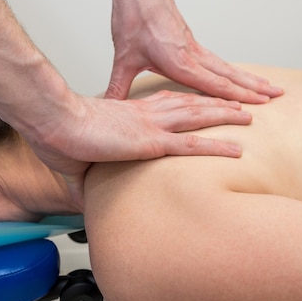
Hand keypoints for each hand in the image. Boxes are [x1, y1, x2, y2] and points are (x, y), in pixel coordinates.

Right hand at [30, 90, 251, 200]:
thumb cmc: (59, 136)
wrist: (54, 123)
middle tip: (237, 103)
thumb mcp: (76, 159)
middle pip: (190, 104)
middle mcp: (146, 114)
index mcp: (130, 112)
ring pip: (199, 117)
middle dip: (215, 103)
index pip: (167, 102)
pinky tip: (237, 149)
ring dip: (225, 116)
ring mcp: (152, 126)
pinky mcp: (152, 141)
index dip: (188, 100)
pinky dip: (218, 145)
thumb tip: (83, 200)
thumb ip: (86, 177)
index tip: (202, 100)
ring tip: (247, 117)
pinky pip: (193, 143)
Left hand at [104, 0, 282, 101]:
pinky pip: (214, 58)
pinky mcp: (188, 38)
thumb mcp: (122, 57)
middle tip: (279, 94)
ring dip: (247, 76)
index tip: (259, 105)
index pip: (214, 85)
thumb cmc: (132, 15)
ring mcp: (192, 44)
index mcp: (179, 61)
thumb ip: (118, 86)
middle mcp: (191, 53)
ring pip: (225, 65)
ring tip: (266, 84)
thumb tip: (109, 107)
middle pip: (229, 74)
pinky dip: (229, 68)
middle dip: (254, 87)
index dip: (237, 97)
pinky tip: (232, 73)